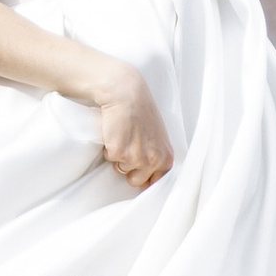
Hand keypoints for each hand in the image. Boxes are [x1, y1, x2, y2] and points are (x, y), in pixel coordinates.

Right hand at [80, 61, 171, 191]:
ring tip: (123, 135)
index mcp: (166, 158)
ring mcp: (135, 158)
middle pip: (135, 181)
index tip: (137, 160)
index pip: (154, 182)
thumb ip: (156, 157)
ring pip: (121, 170)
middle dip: (129, 167)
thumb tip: (147, 179)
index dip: (142, 173)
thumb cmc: (141, 111)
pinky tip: (115, 132)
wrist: (126, 93)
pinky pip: (109, 158)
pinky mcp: (118, 152)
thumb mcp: (158, 137)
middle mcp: (153, 161)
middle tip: (129, 144)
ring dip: (118, 156)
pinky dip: (108, 147)